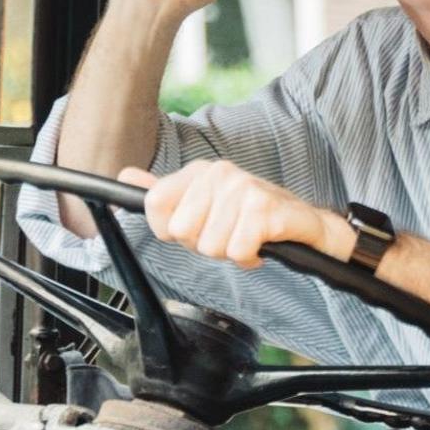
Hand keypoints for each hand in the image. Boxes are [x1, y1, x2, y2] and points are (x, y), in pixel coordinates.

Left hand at [121, 160, 353, 269]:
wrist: (304, 224)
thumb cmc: (249, 217)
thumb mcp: (203, 203)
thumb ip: (164, 192)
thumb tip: (125, 176)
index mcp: (199, 171)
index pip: (154, 204)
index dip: (170, 230)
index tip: (195, 228)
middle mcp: (219, 173)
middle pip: (180, 231)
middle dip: (203, 245)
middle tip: (227, 234)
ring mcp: (242, 188)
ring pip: (210, 246)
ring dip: (229, 253)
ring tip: (246, 238)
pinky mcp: (264, 209)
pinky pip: (238, 251)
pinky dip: (249, 258)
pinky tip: (260, 245)